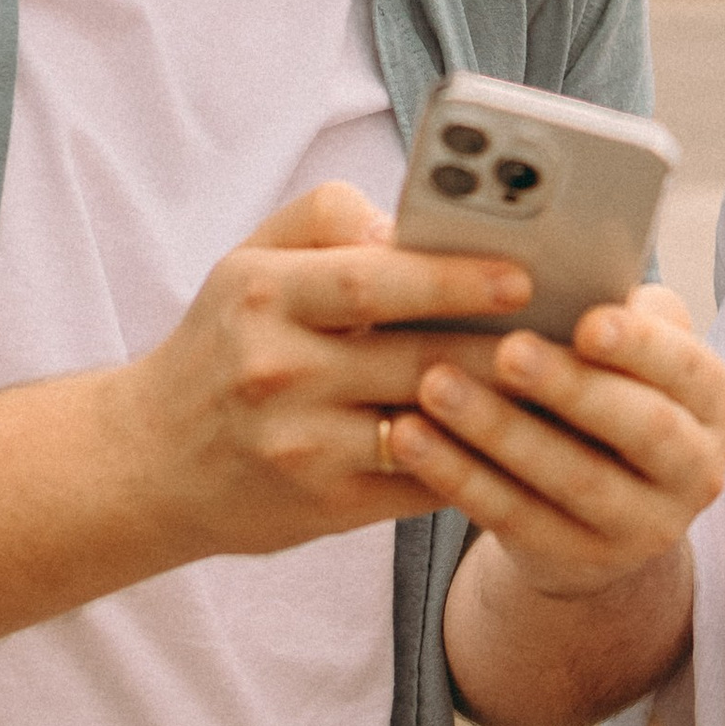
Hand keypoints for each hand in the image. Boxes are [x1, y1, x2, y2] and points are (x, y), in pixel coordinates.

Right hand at [132, 183, 530, 560]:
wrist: (149, 462)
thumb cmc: (222, 342)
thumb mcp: (249, 260)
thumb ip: (326, 218)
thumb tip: (410, 223)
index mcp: (263, 295)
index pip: (371, 279)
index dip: (453, 277)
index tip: (524, 273)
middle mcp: (278, 371)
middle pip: (415, 358)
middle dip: (502, 348)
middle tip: (575, 332)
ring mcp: (301, 446)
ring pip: (429, 426)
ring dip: (503, 408)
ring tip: (565, 382)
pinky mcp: (324, 507)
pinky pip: (422, 483)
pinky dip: (476, 461)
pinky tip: (522, 440)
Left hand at [385, 285, 724, 600]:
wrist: (599, 508)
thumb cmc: (608, 391)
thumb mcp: (632, 355)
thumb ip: (617, 309)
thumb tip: (568, 262)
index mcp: (716, 403)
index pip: (688, 368)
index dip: (641, 345)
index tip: (586, 321)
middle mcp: (697, 470)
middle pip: (640, 428)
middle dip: (570, 387)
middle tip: (506, 350)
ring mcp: (644, 527)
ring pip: (570, 478)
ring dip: (498, 430)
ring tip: (435, 384)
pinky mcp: (579, 560)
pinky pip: (513, 516)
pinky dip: (458, 475)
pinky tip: (411, 437)